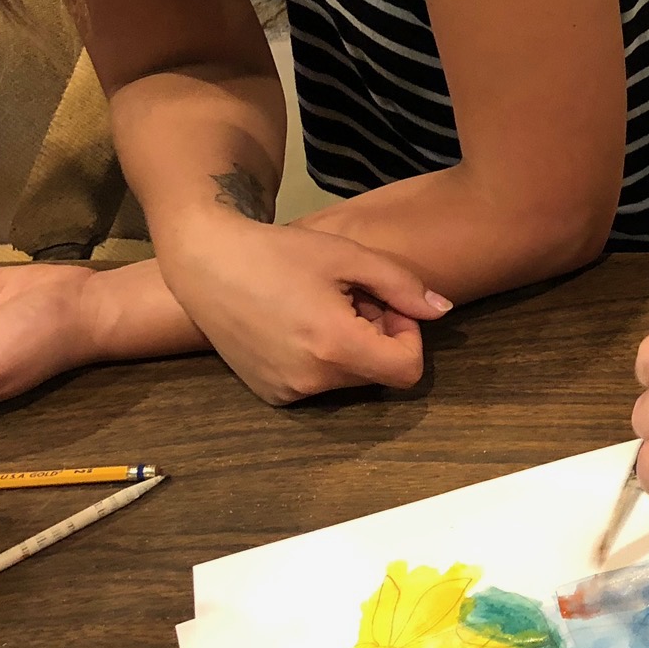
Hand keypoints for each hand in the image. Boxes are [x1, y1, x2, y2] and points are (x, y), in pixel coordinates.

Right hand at [154, 214, 451, 404]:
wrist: (207, 263)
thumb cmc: (281, 253)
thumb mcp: (348, 256)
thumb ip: (402, 285)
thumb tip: (441, 310)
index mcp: (334, 347)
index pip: (407, 370)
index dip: (409, 336)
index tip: (386, 305)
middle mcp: (311, 381)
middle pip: (379, 374)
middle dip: (379, 337)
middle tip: (352, 298)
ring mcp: (287, 392)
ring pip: (350, 379)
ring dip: (352, 347)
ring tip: (323, 307)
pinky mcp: (271, 394)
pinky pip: (320, 383)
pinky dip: (324, 358)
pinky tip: (299, 324)